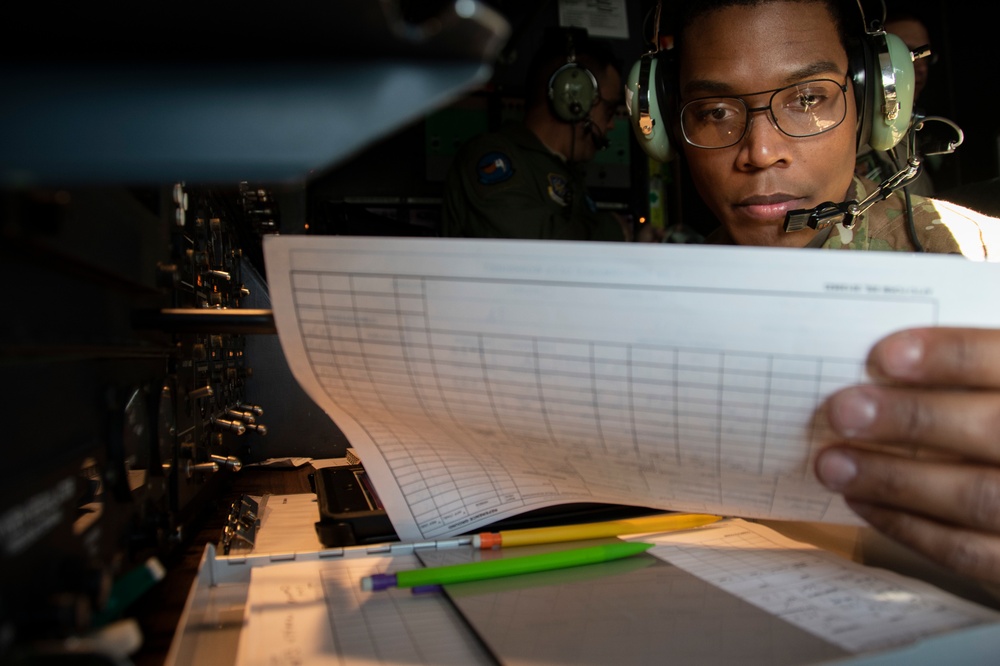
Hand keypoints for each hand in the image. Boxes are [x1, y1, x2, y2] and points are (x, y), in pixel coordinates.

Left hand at [815, 327, 999, 583]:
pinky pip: (966, 550)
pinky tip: (860, 501)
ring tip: (832, 465)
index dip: (950, 356)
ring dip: (894, 480)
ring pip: (978, 496)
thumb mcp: (985, 395)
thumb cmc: (986, 423)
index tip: (884, 357)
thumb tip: (872, 366)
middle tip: (841, 413)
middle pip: (994, 429)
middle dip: (912, 419)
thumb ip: (955, 381)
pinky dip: (906, 525)